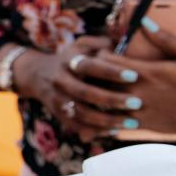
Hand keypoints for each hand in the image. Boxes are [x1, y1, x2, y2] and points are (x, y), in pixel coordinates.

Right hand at [12, 36, 133, 140]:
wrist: (38, 75)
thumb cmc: (72, 59)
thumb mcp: (82, 46)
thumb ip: (103, 45)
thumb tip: (125, 49)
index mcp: (68, 61)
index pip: (90, 66)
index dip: (111, 71)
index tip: (134, 76)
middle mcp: (60, 80)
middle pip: (85, 92)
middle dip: (112, 99)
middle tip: (137, 103)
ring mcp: (57, 99)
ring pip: (82, 113)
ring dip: (108, 120)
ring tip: (132, 123)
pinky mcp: (59, 115)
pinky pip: (78, 126)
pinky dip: (97, 131)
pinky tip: (116, 130)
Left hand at [91, 18, 175, 143]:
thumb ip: (166, 38)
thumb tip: (144, 21)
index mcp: (147, 72)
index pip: (107, 60)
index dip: (101, 54)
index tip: (103, 52)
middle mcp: (137, 91)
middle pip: (100, 80)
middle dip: (95, 73)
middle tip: (94, 68)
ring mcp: (137, 110)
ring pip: (103, 101)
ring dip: (97, 93)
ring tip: (95, 87)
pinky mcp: (140, 124)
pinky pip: (113, 120)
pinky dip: (105, 114)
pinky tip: (102, 109)